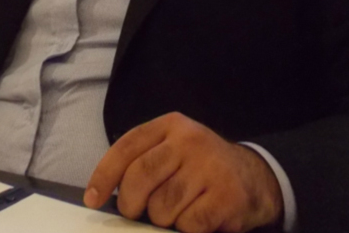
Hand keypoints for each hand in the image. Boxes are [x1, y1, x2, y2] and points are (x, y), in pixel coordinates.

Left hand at [84, 112, 282, 232]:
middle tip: (137, 212)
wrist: (255, 177)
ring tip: (178, 211)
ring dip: (163, 219)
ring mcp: (209, 166)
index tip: (93, 198)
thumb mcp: (174, 150)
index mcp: (171, 125)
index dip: (104, 174)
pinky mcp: (226, 196)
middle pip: (140, 177)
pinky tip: (198, 218)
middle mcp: (190, 140)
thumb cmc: (202, 167)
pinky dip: (187, 229)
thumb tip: (105, 195)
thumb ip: (144, 161)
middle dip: (131, 203)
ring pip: (162, 207)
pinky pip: (188, 225)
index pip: (127, 147)